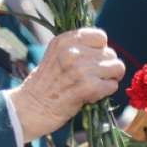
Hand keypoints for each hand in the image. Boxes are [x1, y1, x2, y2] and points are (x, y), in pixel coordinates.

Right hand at [6, 28, 124, 142]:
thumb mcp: (56, 56)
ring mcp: (80, 68)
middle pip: (111, 54)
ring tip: (89, 87)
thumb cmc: (45, 85)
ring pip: (116, 68)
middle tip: (88, 80)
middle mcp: (72, 51)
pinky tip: (88, 96)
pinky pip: (112, 85)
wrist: (29, 109)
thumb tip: (107, 50)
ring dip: (107, 80)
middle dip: (105, 68)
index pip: (101, 36)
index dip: (99, 51)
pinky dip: (105, 93)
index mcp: (65, 40)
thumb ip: (78, 48)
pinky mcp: (87, 86)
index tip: (90, 62)